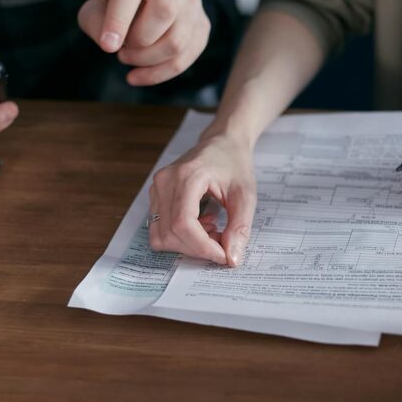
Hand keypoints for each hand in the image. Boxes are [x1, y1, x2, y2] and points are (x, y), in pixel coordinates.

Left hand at [78, 0, 210, 86]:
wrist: (138, 10)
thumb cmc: (111, 10)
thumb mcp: (92, 14)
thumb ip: (96, 25)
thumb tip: (113, 43)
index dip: (119, 19)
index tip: (108, 46)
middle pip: (165, 9)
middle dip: (141, 39)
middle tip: (121, 50)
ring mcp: (190, 1)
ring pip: (176, 40)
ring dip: (147, 60)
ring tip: (128, 58)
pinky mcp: (201, 25)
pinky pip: (185, 57)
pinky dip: (160, 73)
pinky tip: (140, 75)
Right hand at [149, 133, 255, 265]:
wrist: (222, 143)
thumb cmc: (234, 163)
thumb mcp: (246, 195)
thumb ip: (239, 227)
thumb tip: (232, 258)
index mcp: (187, 176)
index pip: (183, 224)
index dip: (202, 247)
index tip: (223, 256)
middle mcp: (165, 181)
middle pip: (170, 233)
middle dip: (197, 248)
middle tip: (222, 243)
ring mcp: (156, 188)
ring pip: (161, 236)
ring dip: (187, 244)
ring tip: (211, 231)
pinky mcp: (155, 195)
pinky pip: (160, 228)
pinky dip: (180, 237)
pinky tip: (201, 225)